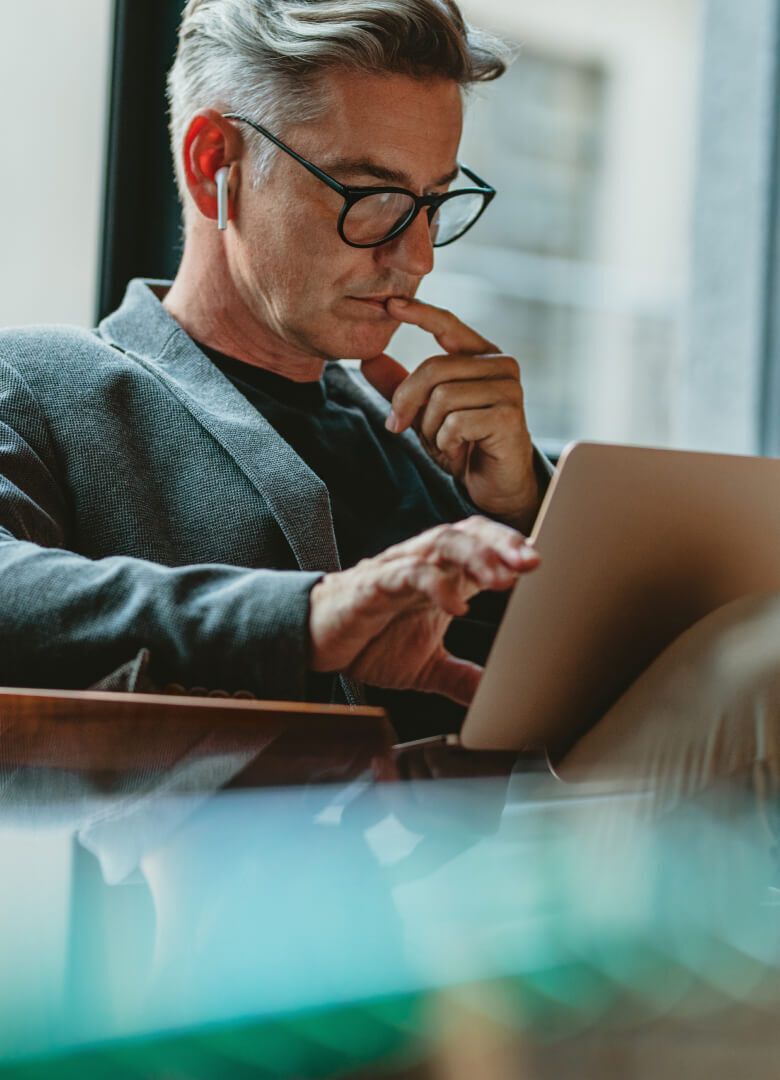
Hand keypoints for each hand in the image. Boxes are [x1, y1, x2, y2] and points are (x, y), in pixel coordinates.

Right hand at [308, 516, 538, 705]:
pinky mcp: (372, 585)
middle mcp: (423, 564)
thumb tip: (496, 700)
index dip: (512, 550)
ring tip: (502, 577)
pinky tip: (456, 604)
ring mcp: (398, 570)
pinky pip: (407, 574)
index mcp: (442, 576)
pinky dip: (434, 585)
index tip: (542, 566)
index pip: (483, 546)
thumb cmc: (369, 641)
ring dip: (476, 555)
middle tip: (533, 561)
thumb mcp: (426, 666)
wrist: (314, 642)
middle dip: (503, 544)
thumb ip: (463, 678)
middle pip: (468, 533)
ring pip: (441, 543)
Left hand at [361, 297, 538, 530]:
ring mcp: (508, 389)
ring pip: (443, 397)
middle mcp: (500, 365)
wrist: (494, 484)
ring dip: (431, 429)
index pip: (447, 324)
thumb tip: (368, 360)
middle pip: (434, 368)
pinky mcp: (509, 415)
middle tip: (398, 427)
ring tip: (444, 442)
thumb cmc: (464, 444)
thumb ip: (400, 386)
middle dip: (407, 402)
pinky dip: (446, 442)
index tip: (390, 304)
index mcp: (480, 356)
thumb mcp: (424, 412)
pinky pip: (456, 422)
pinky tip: (459, 451)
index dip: (420, 312)